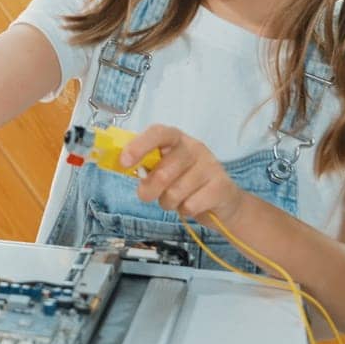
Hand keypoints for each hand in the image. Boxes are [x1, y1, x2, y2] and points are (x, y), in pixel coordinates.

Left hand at [127, 124, 247, 224]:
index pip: (158, 133)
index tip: (124, 162)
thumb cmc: (184, 181)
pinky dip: (185, 210)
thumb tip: (122, 165)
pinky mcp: (221, 187)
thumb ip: (146, 165)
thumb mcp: (164, 168)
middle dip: (149, 191)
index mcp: (176, 139)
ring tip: (175, 199)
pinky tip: (192, 204)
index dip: (138, 146)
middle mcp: (195, 148)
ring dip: (168, 202)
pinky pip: (190, 205)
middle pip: (162, 173)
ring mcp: (210, 166)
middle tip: (147, 195)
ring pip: (175, 193)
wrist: (223, 201)